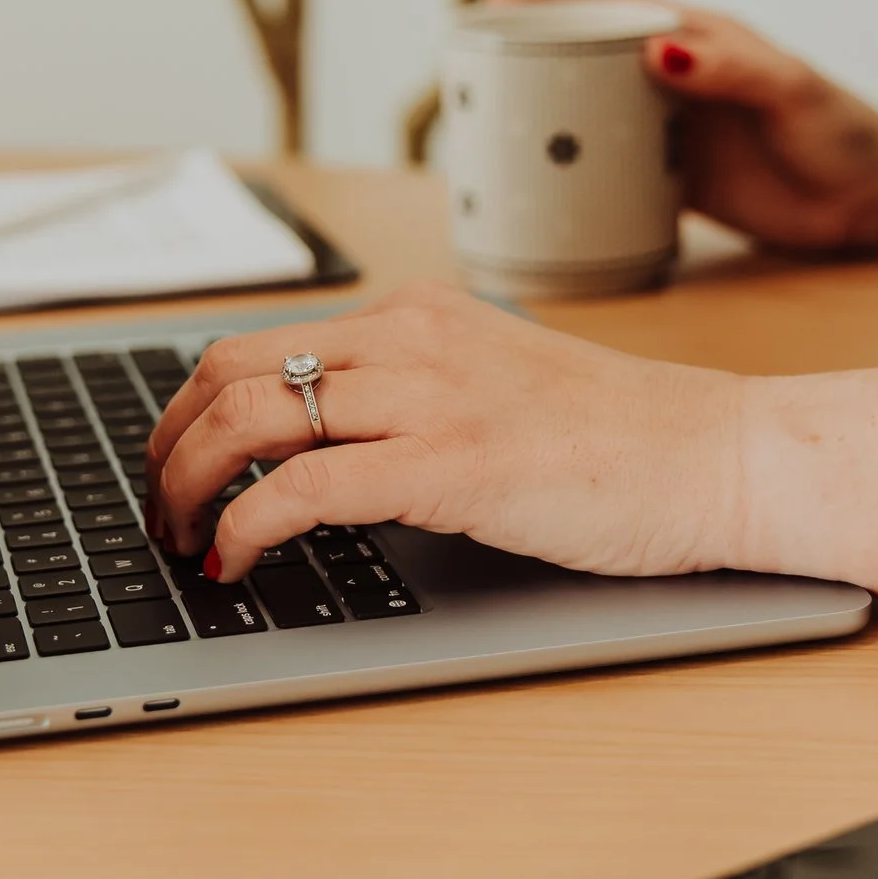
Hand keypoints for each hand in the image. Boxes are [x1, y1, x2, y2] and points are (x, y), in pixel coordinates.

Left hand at [143, 282, 746, 582]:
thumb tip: (316, 448)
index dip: (191, 410)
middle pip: (227, 367)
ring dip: (188, 487)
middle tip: (158, 509)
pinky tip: (236, 564)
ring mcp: (429, 394)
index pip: (260, 341)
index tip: (175, 466)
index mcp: (418, 314)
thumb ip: (413, 397)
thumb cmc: (624, 443)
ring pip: (247, 417)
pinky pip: (300, 486)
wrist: (719, 455)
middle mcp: (410, 336)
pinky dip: (245, 528)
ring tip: (181, 542)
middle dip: (168, 444)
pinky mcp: (449, 462)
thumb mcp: (496, 388)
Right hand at [490, 0, 877, 253]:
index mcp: (701, 39)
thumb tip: (658, 49)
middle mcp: (678, 79)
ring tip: (487, 131)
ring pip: (594, 115)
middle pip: (589, 57)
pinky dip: (577, 177)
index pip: (615, 4)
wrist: (877, 204)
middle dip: (532, 56)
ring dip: (547, 120)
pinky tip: (539, 192)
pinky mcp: (678, 181)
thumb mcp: (792, 92)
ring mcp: (674, 130)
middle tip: (473, 70)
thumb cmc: (846, 134)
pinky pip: (614, 173)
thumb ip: (731, 69)